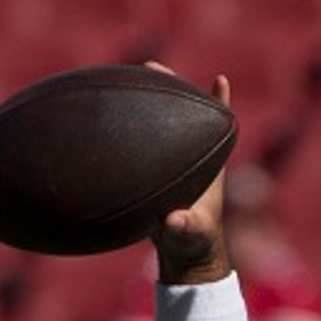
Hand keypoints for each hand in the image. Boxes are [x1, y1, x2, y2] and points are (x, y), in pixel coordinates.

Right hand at [146, 61, 233, 284]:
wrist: (183, 255)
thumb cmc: (192, 244)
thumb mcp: (188, 236)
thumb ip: (183, 228)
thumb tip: (173, 219)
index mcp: (208, 167)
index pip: (219, 128)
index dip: (220, 103)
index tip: (220, 79)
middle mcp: (192, 158)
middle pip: (185, 114)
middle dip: (172, 89)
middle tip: (151, 65)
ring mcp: (173, 163)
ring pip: (162, 125)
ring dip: (147, 101)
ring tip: (126, 76)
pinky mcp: (154, 172)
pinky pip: (140, 143)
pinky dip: (125, 130)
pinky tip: (100, 117)